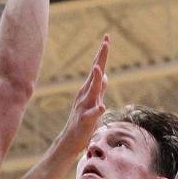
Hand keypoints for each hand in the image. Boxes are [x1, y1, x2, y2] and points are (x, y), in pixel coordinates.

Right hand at [58, 35, 109, 155]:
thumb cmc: (84, 121)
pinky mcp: (85, 121)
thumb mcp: (94, 102)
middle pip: (95, 74)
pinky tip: (102, 107)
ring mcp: (84, 107)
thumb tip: (106, 75)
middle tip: (105, 42)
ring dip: (96, 80)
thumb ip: (99, 89)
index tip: (106, 37)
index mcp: (89, 90)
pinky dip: (97, 111)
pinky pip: (91, 115)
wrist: (70, 141)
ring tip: (98, 69)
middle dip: (100, 58)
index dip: (102, 54)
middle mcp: (86, 95)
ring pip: (92, 91)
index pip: (97, 68)